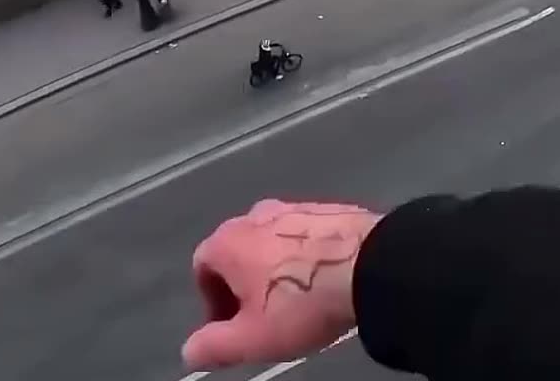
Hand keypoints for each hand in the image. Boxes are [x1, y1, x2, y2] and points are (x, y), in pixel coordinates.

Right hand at [182, 199, 379, 369]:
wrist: (370, 265)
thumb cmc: (302, 303)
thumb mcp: (252, 338)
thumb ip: (213, 346)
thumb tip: (189, 351)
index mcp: (228, 240)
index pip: (202, 268)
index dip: (212, 301)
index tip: (232, 326)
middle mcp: (256, 214)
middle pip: (238, 252)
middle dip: (244, 285)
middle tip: (262, 317)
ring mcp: (295, 207)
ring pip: (273, 242)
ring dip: (275, 269)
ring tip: (296, 300)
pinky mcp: (329, 208)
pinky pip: (306, 236)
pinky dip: (306, 257)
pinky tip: (323, 279)